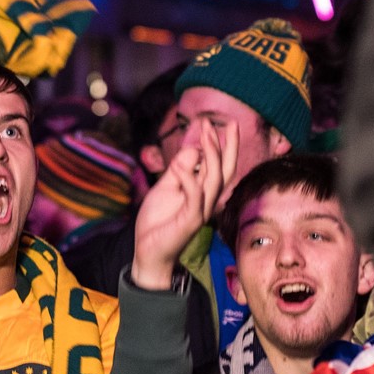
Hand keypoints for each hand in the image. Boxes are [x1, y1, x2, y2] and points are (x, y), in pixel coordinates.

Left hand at [131, 130, 236, 291]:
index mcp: (203, 192)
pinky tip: (181, 164)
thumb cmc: (159, 221)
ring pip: (213, 181)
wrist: (148, 251)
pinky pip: (194, 198)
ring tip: (206, 133)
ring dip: (212, 155)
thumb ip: (181, 168)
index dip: (224, 145)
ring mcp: (200, 212)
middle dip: (224, 146)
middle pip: (224, 171)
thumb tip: (193, 148)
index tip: (221, 122)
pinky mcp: (189, 221)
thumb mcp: (167, 186)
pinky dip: (189, 179)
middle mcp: (207, 201)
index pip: (220, 166)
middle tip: (217, 122)